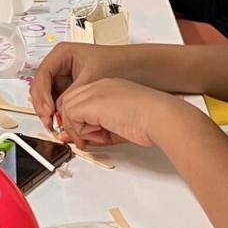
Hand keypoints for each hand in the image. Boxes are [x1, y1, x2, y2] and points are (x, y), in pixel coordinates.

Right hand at [29, 40, 125, 127]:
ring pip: (48, 97)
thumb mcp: (91, 78)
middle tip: (49, 122)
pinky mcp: (71, 88)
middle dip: (43, 106)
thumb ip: (72, 94)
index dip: (42, 95)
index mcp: (62, 54)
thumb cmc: (117, 63)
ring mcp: (65, 77)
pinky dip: (60, 112)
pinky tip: (64, 122)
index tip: (48, 111)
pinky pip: (59, 102)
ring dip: (50, 112)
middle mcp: (60, 65)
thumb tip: (59, 110)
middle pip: (41, 87)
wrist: (136, 68)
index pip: (42, 75)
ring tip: (56, 125)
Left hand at [55, 78, 181, 149]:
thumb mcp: (115, 128)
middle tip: (84, 140)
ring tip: (98, 137)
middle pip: (69, 103)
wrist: (160, 116)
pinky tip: (98, 135)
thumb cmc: (149, 121)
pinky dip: (79, 130)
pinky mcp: (91, 102)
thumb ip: (94, 131)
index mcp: (107, 88)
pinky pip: (70, 116)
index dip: (77, 120)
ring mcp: (94, 91)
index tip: (84, 135)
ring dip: (77, 129)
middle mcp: (98, 86)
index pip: (80, 101)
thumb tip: (75, 139)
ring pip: (67, 109)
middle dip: (72, 125)